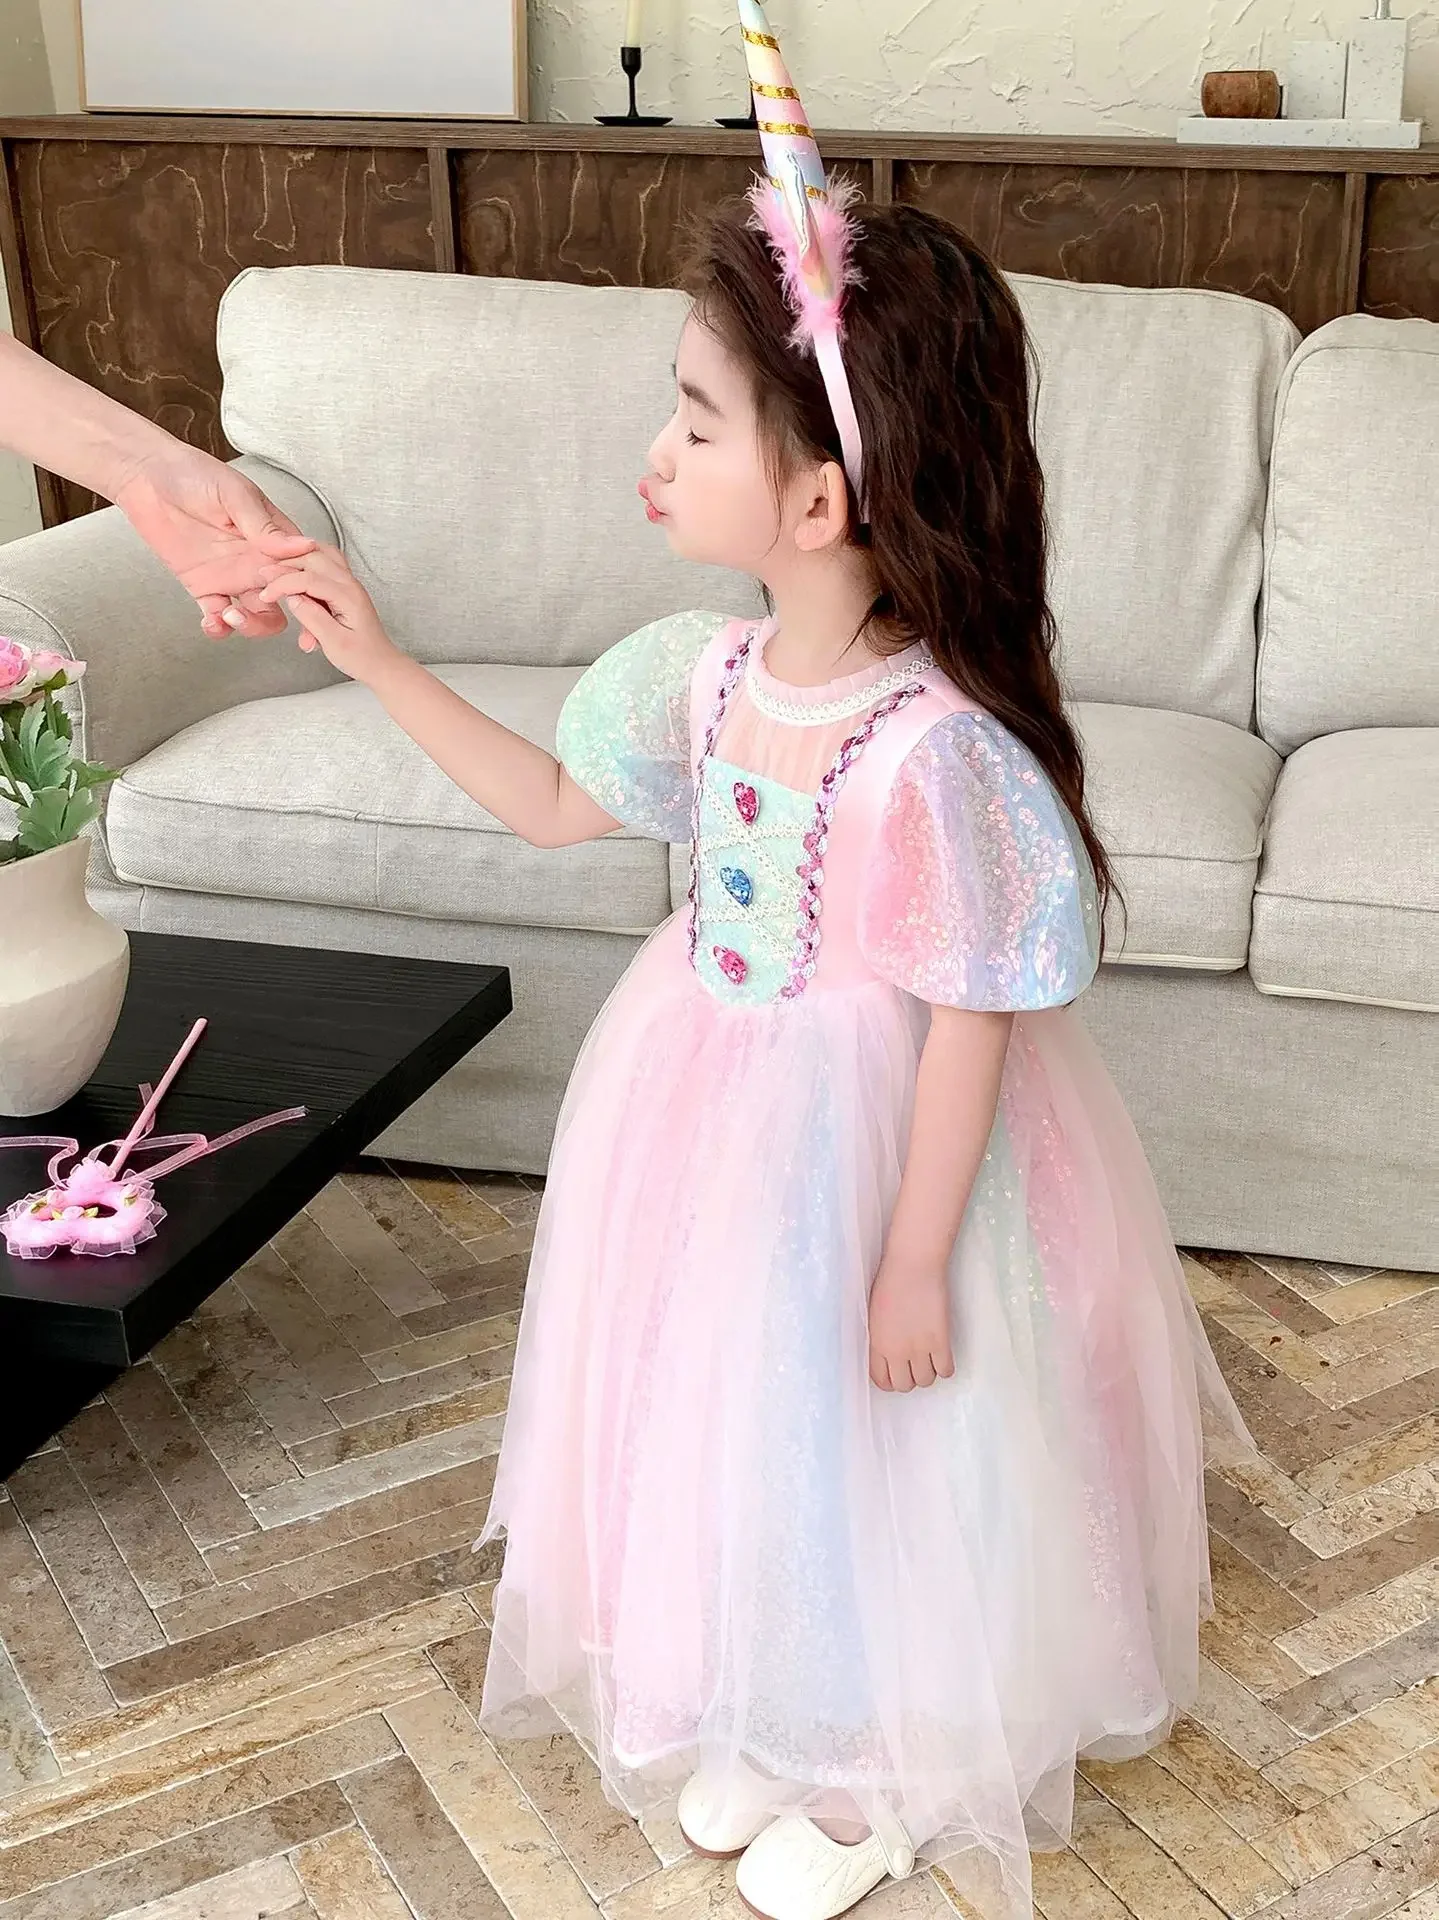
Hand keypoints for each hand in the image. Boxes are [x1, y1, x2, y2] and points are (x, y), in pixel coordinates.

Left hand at [112, 442, 315, 639]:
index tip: (295, 593)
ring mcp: (232, 576)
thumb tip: (302, 546)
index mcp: (272, 538)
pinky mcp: (204, 586)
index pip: (304, 571)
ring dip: (251, 626)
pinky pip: (219, 618)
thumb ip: (264, 526)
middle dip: (287, 616)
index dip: (308, 589)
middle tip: (265, 607)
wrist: (146, 476)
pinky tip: (212, 621)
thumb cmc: (192, 473)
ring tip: (233, 616)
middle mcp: (257, 561)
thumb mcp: (233, 494)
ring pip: (259, 616)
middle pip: (288, 602)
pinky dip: (219, 628)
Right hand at [256, 545, 400, 683]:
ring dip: (297, 560)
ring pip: (320, 555)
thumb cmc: (362, 657)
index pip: (308, 579)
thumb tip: (291, 597)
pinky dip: (307, 565)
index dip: (282, 584)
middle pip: (313, 557)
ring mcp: (349, 583)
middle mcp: (350, 584)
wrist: (380, 664)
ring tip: (277, 571)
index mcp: (348, 596)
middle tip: (265, 576)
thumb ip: (311, 617)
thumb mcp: (333, 642)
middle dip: (286, 565)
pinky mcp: (345, 588)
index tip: (266, 595)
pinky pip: (325, 565)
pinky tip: (295, 572)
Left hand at [868, 1252, 954, 1391]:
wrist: (913, 1265)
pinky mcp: (941, 1341)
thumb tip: (884, 1352)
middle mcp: (897, 1351)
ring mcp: (920, 1348)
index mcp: (877, 1343)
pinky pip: (946, 1371)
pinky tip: (942, 1355)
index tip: (895, 1373)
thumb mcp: (874, 1313)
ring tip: (928, 1359)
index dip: (889, 1380)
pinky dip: (945, 1367)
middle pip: (904, 1385)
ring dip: (927, 1372)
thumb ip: (878, 1337)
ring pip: (926, 1381)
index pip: (881, 1379)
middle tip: (913, 1365)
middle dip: (909, 1378)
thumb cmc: (891, 1280)